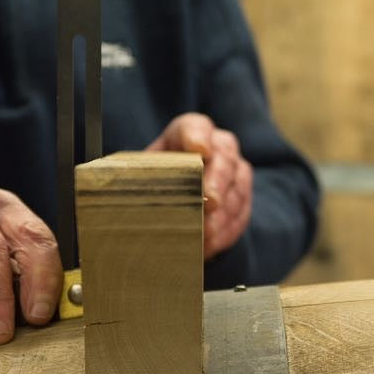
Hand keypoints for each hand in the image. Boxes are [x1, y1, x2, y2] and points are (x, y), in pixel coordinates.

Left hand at [146, 113, 252, 259]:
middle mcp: (216, 147)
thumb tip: (130, 198)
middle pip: (224, 156)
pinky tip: (210, 247)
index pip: (194, 126)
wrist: (167, 206)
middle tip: (210, 203)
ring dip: (222, 214)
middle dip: (217, 181)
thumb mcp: (141, 180)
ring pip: (237, 187)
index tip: (198, 149)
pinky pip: (241, 213)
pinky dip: (226, 232)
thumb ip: (142, 182)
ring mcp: (234, 171)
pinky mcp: (242, 198)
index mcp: (184, 134)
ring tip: (205, 236)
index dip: (197, 135)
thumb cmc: (151, 187)